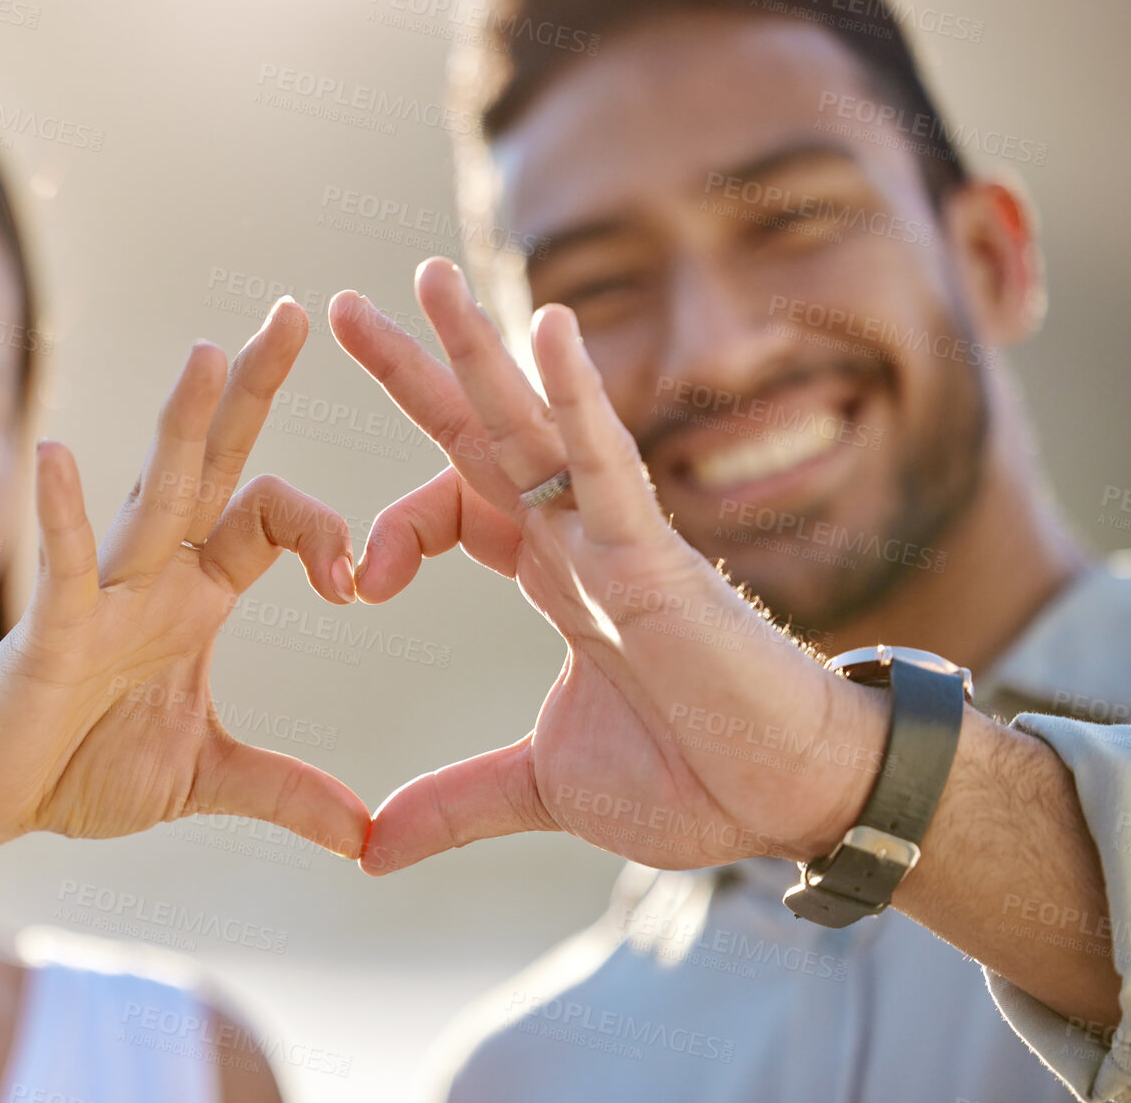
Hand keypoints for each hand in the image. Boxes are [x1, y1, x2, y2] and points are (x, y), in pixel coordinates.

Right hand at [0, 299, 369, 857]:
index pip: (270, 522)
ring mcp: (101, 596)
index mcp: (197, 596)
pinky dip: (63, 517)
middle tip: (293, 314)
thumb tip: (363, 837)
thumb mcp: (206, 780)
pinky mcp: (48, 633)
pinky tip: (59, 456)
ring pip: (150, 498)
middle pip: (214, 468)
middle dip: (251, 394)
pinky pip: (63, 568)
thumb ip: (285, 792)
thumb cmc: (82, 768)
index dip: (324, 535)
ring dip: (179, 429)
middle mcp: (154, 576)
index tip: (355, 584)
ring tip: (206, 353)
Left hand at [331, 259, 886, 875]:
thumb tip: (366, 850)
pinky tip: (548, 329)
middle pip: (478, 435)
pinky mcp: (659, 556)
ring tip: (425, 280)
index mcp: (550, 575)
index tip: (352, 584)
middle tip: (342, 308)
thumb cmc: (691, 780)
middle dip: (415, 371)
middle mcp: (575, 539)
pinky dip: (579, 397)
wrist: (789, 802)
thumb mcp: (540, 787)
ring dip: (481, 351)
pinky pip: (610, 463)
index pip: (454, 506)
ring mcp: (616, 537)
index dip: (393, 527)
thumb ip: (454, 804)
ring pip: (535, 426)